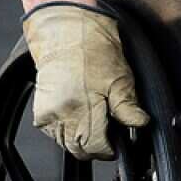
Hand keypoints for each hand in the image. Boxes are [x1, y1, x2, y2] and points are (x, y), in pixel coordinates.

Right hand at [23, 3, 149, 159]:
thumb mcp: (120, 79)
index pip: (95, 145)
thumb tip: (140, 124)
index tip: (117, 146)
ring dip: (80, 142)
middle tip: (109, 137)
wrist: (67, 30)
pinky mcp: (40, 110)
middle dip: (95, 148)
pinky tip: (80, 121)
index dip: (109, 150)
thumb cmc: (93, 49)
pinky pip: (54, 134)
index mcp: (82, 106)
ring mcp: (48, 112)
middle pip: (78, 149)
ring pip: (65, 144)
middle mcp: (61, 112)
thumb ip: (128, 107)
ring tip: (95, 126)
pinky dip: (67, 133)